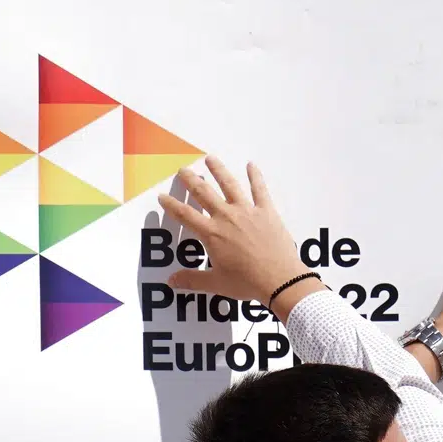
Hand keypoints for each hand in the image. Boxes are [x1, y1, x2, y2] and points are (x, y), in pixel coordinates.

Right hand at [159, 159, 322, 316]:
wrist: (279, 279)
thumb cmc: (247, 282)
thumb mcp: (216, 283)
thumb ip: (192, 280)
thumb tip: (171, 282)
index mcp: (212, 234)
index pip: (185, 215)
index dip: (172, 205)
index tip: (163, 196)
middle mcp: (226, 217)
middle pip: (204, 193)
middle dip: (191, 180)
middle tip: (183, 170)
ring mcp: (247, 211)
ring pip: (229, 185)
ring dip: (218, 170)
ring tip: (210, 158)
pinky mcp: (266, 211)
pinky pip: (259, 190)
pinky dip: (255, 176)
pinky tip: (251, 165)